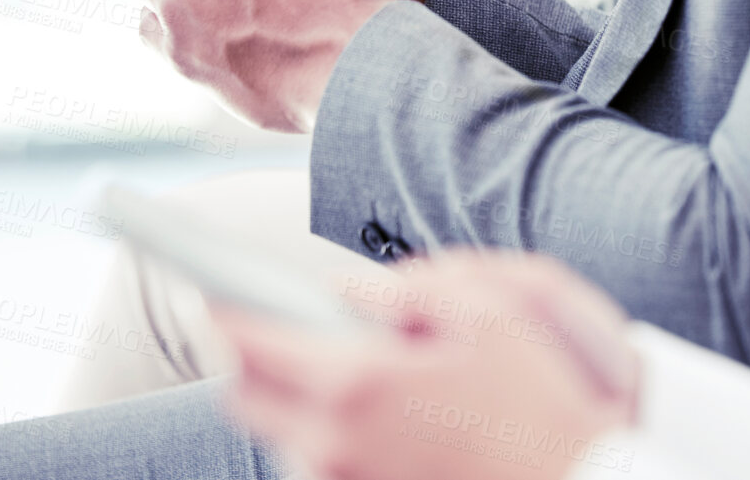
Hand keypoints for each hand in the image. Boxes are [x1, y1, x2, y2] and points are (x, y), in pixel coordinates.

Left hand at [212, 251, 639, 479]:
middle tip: (257, 321)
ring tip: (323, 364)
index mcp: (360, 381)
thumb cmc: (539, 399)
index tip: (210, 287)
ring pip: (278, 435)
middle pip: (244, 396)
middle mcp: (335, 442)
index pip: (252, 341)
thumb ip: (408, 290)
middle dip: (243, 355)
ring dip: (285, 398)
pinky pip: (316, 464)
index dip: (225, 308)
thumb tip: (348, 289)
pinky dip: (320, 434)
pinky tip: (362, 410)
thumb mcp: (489, 315)